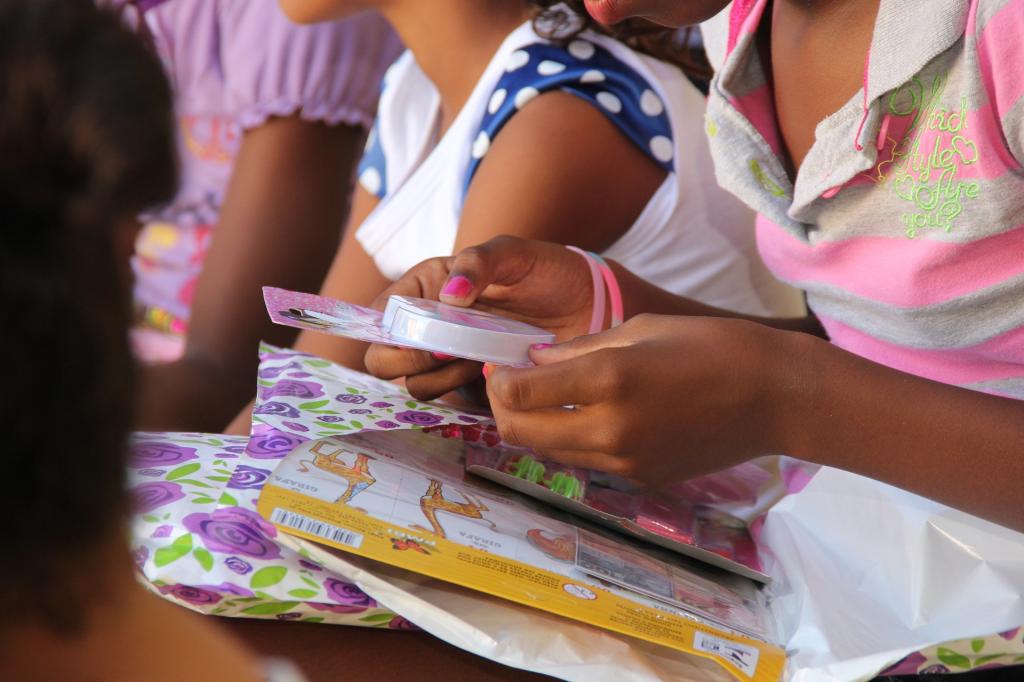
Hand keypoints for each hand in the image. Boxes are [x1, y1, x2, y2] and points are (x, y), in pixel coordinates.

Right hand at [364, 236, 597, 399]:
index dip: (387, 330)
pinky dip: (466, 394)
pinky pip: (452, 402)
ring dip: (440, 378)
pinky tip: (495, 374)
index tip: (421, 333)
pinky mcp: (474, 384)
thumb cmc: (548, 271)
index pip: (380, 315)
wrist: (589, 306)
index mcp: (426, 287)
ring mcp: (450, 358)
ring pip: (416, 385)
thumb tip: (449, 295)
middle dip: (407, 360)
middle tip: (446, 352)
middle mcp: (430, 326)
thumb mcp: (515, 253)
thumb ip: (480, 262)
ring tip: (479, 359)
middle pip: (384, 359)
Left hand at [484, 313, 801, 484]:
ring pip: (546, 452)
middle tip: (509, 383)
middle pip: (519, 432)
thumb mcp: (639, 328)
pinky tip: (584, 415)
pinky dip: (569, 440)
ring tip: (543, 398)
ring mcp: (624, 462)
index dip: (497, 377)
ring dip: (532, 427)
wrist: (773, 396)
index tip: (500, 362)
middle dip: (502, 407)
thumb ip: (578, 349)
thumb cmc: (711, 346)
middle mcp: (608, 429)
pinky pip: (583, 463)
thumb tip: (531, 362)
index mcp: (608, 380)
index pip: (518, 391)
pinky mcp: (639, 479)